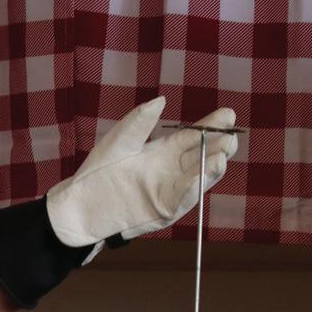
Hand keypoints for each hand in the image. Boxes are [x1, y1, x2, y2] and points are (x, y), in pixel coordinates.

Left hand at [44, 98, 237, 249]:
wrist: (80, 204)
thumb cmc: (97, 171)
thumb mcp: (120, 141)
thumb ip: (140, 122)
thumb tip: (161, 100)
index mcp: (164, 151)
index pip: (194, 137)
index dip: (212, 126)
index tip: (229, 114)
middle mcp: (172, 171)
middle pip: (202, 157)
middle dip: (219, 146)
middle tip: (231, 136)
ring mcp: (169, 191)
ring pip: (198, 179)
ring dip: (211, 169)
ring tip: (223, 155)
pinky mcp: (162, 211)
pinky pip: (181, 200)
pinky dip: (191, 190)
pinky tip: (200, 178)